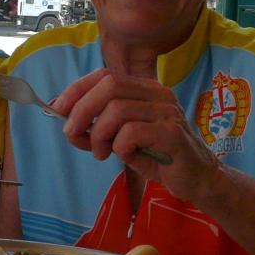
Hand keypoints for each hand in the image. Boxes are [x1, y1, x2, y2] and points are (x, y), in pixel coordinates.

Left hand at [52, 68, 221, 201]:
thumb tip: (65, 119)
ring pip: (117, 109)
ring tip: (101, 153)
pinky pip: (132, 132)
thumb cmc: (158, 157)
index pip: (105, 75)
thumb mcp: (122, 138)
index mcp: (145, 89)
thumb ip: (98, 126)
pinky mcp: (172, 133)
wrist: (197, 179)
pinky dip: (119, 146)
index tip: (57, 109)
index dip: (77, 89)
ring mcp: (167, 111)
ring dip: (98, 134)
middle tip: (72, 134)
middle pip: (109, 86)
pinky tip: (124, 156)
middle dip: (81, 110)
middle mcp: (158, 94)